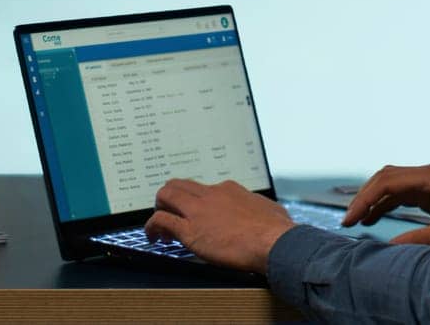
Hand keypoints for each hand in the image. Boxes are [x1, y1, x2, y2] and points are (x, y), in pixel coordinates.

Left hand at [145, 179, 296, 272]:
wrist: (274, 242)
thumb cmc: (276, 230)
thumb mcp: (268, 209)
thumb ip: (258, 207)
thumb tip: (261, 211)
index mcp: (228, 190)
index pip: (204, 189)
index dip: (196, 201)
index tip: (197, 213)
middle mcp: (210, 195)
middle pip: (179, 186)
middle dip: (170, 197)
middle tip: (170, 212)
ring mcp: (198, 211)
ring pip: (166, 196)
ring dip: (159, 208)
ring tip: (160, 225)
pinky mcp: (190, 231)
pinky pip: (162, 221)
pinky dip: (153, 227)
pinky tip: (155, 237)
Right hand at [342, 164, 429, 244]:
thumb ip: (421, 238)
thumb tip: (390, 248)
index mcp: (429, 177)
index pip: (386, 182)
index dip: (364, 199)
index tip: (350, 219)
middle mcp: (425, 174)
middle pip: (383, 178)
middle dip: (362, 197)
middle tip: (347, 220)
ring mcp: (427, 180)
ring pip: (389, 184)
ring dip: (371, 199)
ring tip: (355, 220)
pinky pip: (400, 193)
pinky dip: (384, 203)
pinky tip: (374, 218)